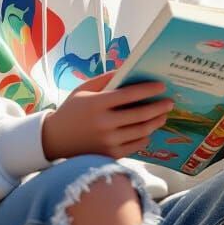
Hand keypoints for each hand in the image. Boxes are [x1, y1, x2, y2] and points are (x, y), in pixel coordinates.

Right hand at [41, 70, 175, 160]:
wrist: (54, 139)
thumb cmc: (71, 110)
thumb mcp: (83, 89)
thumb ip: (105, 79)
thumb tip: (128, 69)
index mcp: (97, 104)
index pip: (129, 94)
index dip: (148, 89)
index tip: (161, 85)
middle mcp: (104, 124)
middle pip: (140, 115)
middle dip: (158, 107)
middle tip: (169, 102)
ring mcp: (108, 141)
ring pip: (141, 131)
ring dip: (156, 122)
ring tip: (162, 115)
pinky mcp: (110, 155)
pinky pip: (136, 146)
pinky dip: (145, 137)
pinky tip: (148, 130)